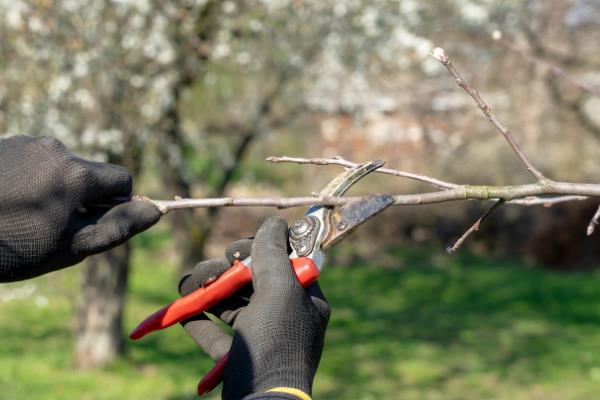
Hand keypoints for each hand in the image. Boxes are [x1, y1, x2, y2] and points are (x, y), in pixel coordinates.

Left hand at [0, 135, 160, 281]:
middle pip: (91, 172)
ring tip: (24, 216)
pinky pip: (34, 161)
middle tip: (55, 227)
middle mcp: (54, 149)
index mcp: (76, 174)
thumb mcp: (71, 247)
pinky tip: (8, 202)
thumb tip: (155, 211)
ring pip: (61, 167)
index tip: (94, 224)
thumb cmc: (10, 248)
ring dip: (56, 188)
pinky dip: (31, 180)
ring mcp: (24, 143)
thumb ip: (119, 227)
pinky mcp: (2, 144)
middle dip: (84, 197)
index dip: (118, 205)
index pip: (123, 179)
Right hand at [178, 217, 329, 398]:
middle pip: (253, 281)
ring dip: (208, 292)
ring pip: (232, 305)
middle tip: (211, 270)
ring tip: (187, 285)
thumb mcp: (279, 291)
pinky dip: (200, 321)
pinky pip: (218, 335)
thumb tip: (275, 222)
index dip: (260, 249)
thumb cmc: (275, 345)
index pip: (285, 260)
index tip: (239, 249)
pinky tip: (183, 313)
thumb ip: (274, 254)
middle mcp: (285, 316)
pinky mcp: (239, 359)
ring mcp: (262, 339)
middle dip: (225, 271)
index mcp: (304, 299)